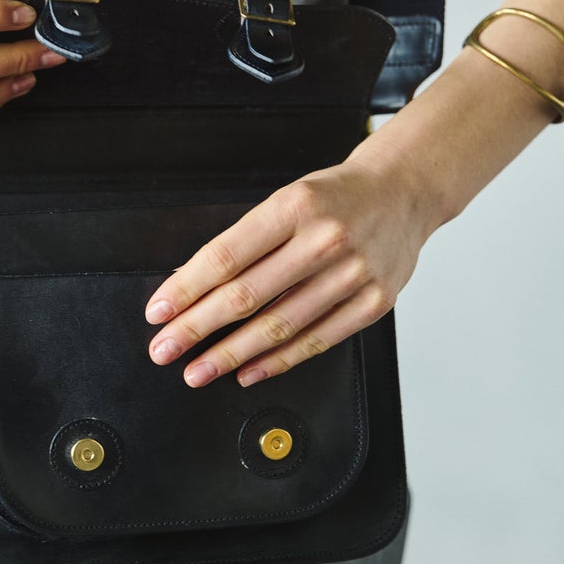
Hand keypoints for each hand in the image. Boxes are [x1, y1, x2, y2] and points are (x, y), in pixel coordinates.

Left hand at [146, 142, 434, 386]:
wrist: (404, 192)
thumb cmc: (337, 197)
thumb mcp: (286, 199)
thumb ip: (246, 242)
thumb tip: (192, 286)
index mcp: (294, 207)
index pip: (226, 256)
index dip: (186, 289)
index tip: (159, 312)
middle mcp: (324, 240)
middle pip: (246, 296)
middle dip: (197, 328)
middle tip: (165, 349)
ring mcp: (353, 274)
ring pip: (278, 326)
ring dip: (230, 354)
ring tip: (198, 370)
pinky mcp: (373, 303)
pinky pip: (317, 341)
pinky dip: (277, 361)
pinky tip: (248, 371)